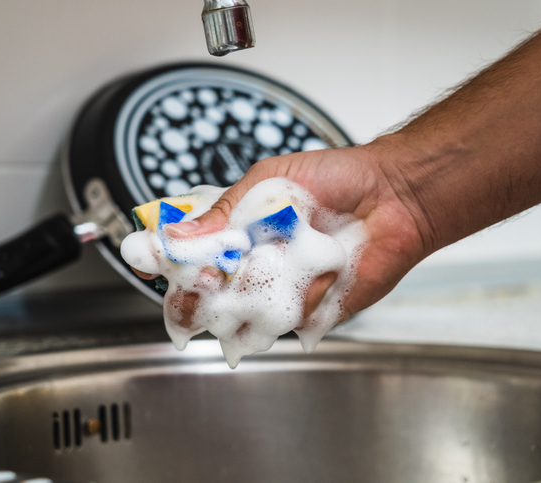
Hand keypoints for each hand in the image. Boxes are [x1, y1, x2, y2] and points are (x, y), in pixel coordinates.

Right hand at [133, 136, 429, 326]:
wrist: (392, 197)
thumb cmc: (336, 180)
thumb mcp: (269, 182)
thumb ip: (223, 212)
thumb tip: (178, 236)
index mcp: (238, 230)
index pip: (190, 253)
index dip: (166, 262)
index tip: (149, 263)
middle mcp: (253, 264)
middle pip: (205, 294)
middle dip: (192, 295)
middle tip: (195, 284)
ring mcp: (278, 290)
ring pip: (237, 314)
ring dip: (237, 301)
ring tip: (257, 271)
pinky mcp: (307, 311)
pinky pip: (281, 320)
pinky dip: (283, 304)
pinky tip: (302, 275)